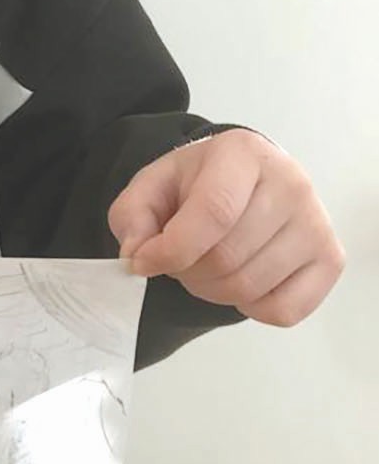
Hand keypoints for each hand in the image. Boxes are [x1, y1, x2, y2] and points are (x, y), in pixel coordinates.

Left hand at [107, 129, 345, 326]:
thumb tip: (137, 255)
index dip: (173, 249)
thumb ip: (133, 216)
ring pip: (250, 287)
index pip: (213, 212)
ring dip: (213, 291)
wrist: (243, 183)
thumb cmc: (196, 184)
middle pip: (228, 257)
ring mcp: (317, 222)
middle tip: (180, 260)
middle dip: (188, 272)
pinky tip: (241, 279)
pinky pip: (283, 310)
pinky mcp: (330, 258)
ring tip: (207, 266)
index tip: (144, 263)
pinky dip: (250, 308)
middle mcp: (291, 183)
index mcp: (242, 153)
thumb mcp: (152, 186)